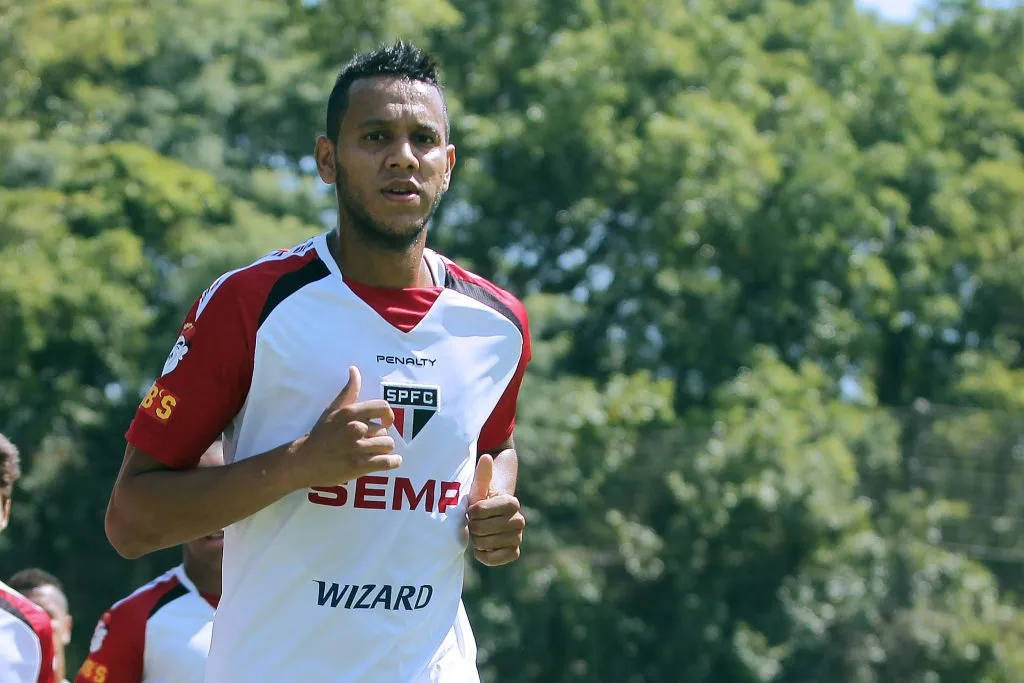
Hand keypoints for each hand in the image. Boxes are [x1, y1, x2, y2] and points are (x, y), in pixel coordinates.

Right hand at [292, 366, 400, 486]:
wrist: (303, 461)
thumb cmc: (320, 434)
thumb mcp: (332, 410)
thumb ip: (348, 391)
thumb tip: (354, 369)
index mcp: (350, 413)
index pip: (382, 407)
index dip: (389, 415)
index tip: (386, 422)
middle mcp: (354, 428)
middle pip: (385, 430)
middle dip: (380, 438)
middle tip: (369, 443)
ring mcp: (357, 448)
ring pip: (387, 445)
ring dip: (384, 451)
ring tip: (376, 453)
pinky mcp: (358, 466)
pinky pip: (386, 462)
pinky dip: (392, 462)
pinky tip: (391, 461)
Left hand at [467, 454, 524, 565]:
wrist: (489, 519)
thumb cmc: (482, 501)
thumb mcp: (479, 488)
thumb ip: (483, 475)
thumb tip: (485, 457)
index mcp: (512, 502)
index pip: (479, 512)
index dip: (471, 512)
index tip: (472, 510)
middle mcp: (519, 520)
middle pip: (481, 529)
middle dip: (473, 527)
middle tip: (475, 523)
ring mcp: (518, 537)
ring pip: (486, 544)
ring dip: (477, 541)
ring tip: (480, 533)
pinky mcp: (514, 552)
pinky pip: (495, 559)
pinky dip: (484, 555)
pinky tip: (484, 546)